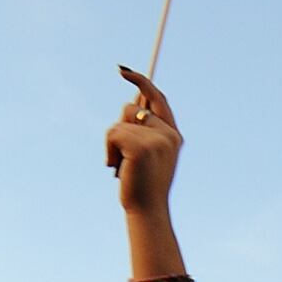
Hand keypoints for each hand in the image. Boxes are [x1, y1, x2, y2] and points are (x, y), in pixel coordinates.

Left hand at [106, 65, 182, 214]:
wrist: (147, 211)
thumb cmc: (142, 186)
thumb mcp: (147, 155)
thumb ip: (143, 131)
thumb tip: (129, 105)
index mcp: (173, 135)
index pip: (158, 97)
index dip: (141, 81)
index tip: (122, 70)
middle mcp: (168, 134)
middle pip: (131, 108)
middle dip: (118, 126)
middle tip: (118, 153)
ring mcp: (157, 139)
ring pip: (119, 123)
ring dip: (112, 143)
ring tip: (121, 166)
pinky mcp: (141, 146)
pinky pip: (113, 134)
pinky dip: (108, 151)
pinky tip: (116, 168)